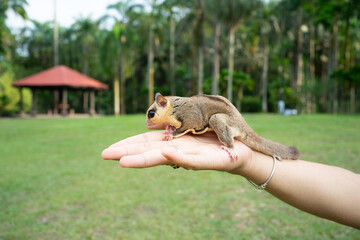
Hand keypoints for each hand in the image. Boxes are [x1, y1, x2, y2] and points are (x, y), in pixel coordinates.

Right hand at [102, 131, 252, 172]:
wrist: (242, 149)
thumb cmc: (216, 135)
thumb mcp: (192, 123)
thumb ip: (175, 123)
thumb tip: (154, 119)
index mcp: (173, 141)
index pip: (146, 142)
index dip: (127, 145)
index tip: (109, 149)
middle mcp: (178, 150)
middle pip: (149, 151)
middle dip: (127, 153)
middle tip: (105, 155)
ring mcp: (191, 157)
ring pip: (165, 159)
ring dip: (144, 160)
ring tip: (123, 161)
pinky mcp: (208, 161)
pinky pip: (192, 160)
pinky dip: (178, 158)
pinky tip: (165, 154)